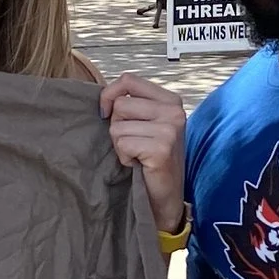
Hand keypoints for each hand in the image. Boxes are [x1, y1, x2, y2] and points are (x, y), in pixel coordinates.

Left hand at [100, 71, 187, 232]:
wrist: (166, 198)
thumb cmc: (152, 161)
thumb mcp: (147, 125)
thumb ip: (133, 105)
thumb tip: (104, 97)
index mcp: (171, 100)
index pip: (128, 80)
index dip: (110, 94)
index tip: (106, 113)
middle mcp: (174, 111)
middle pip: (120, 104)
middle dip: (117, 127)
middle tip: (135, 144)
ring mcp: (170, 128)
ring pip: (117, 126)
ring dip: (121, 145)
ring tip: (138, 155)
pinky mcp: (161, 148)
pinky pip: (122, 144)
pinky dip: (124, 158)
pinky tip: (139, 164)